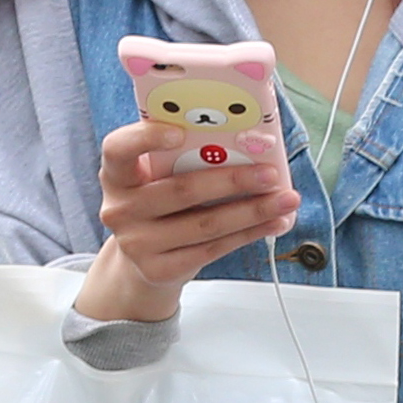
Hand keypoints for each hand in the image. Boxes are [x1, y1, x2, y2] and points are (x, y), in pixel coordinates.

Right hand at [77, 120, 300, 325]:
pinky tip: (273, 223)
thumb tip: (248, 142)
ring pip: (205, 224)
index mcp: (117, 174)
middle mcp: (120, 209)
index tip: (179, 132)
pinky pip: (212, 249)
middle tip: (270, 174)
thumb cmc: (160, 201)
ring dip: (252, 211)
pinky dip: (248, 234)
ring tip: (285, 200)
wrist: (143, 256)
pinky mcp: (158, 270)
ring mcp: (136, 244)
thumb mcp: (158, 176)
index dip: (146, 138)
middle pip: (181, 190)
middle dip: (233, 180)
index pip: (118, 149)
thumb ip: (185, 157)